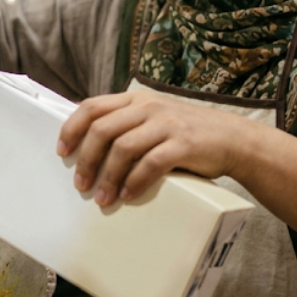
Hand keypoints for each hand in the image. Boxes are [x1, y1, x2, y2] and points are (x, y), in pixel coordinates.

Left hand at [56, 90, 246, 205]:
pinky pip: (150, 164)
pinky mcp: (183, 143)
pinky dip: (134, 182)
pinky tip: (127, 195)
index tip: (62, 152)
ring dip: (107, 177)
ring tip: (102, 198)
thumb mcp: (154, 119)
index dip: (72, 129)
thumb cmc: (186, 134)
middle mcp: (148, 106)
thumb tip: (89, 148)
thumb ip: (127, 124)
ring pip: (122, 148)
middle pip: (102, 130)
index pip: (92, 106)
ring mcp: (166, 123)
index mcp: (135, 98)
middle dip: (86, 160)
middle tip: (81, 185)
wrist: (233, 138)